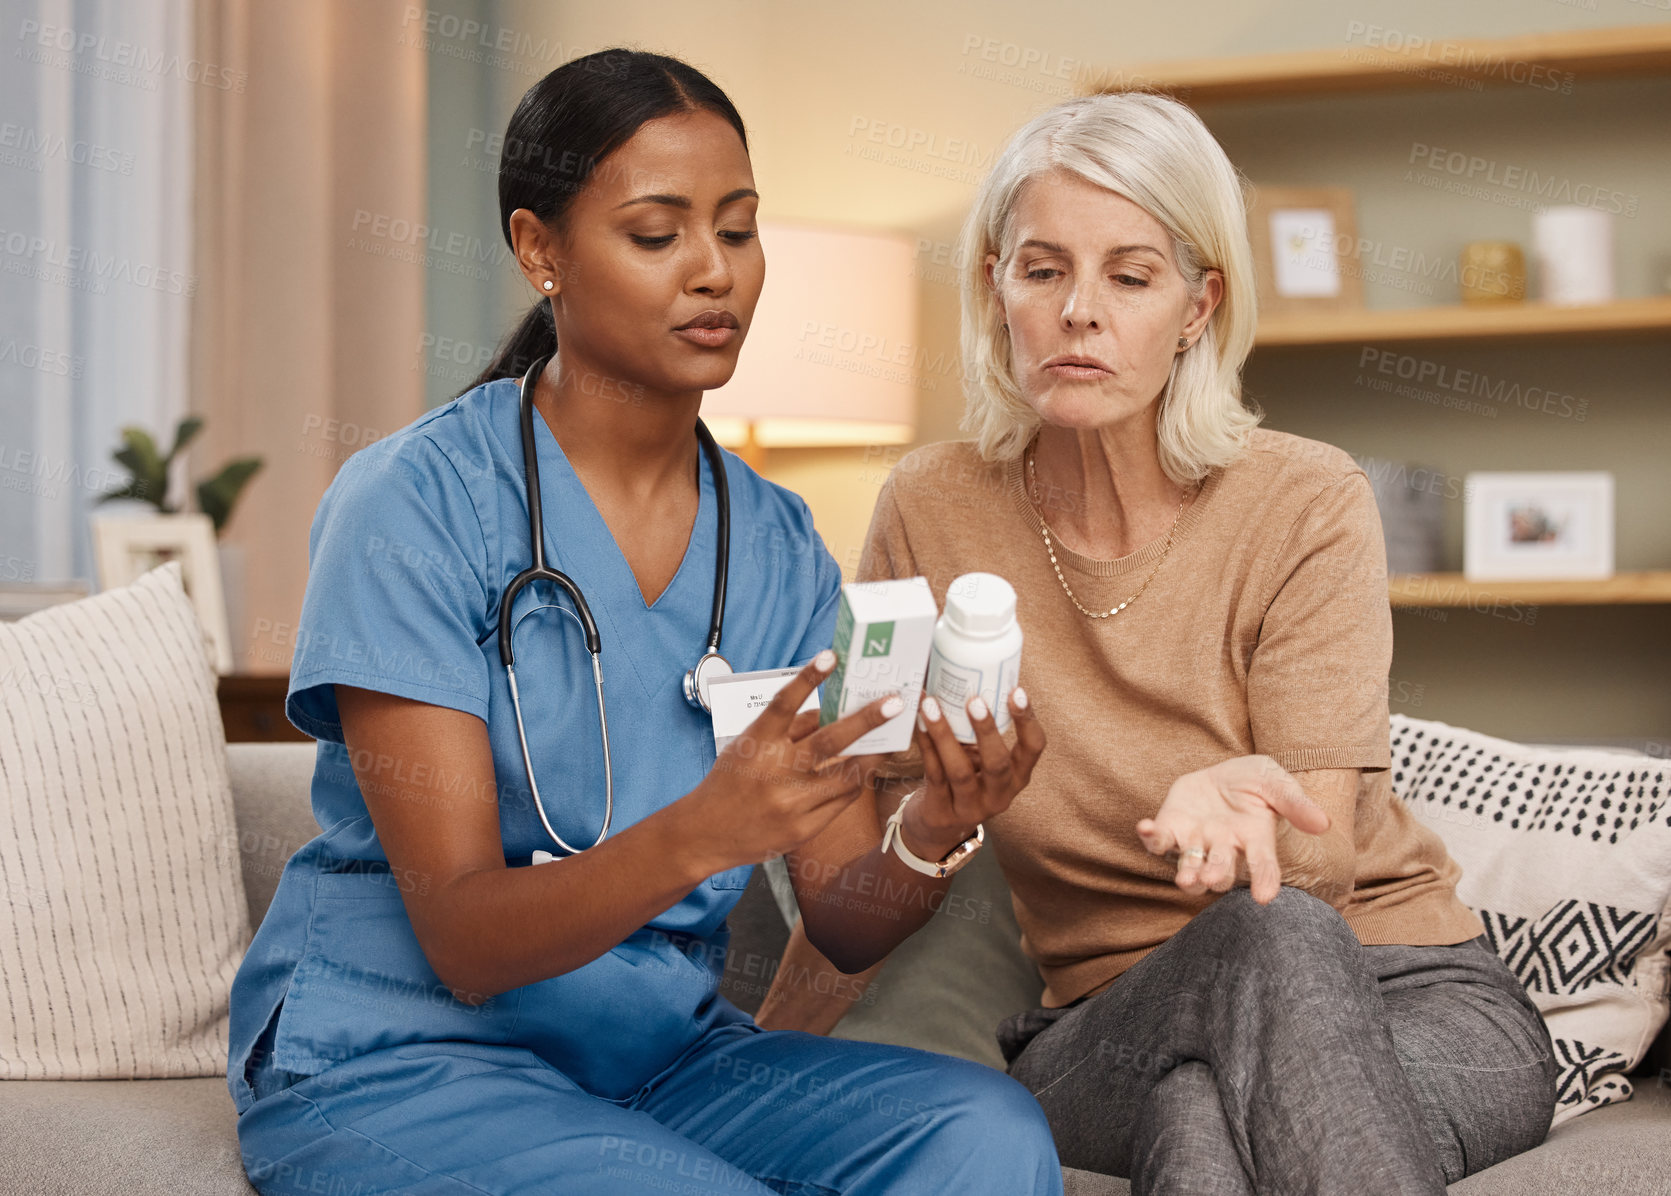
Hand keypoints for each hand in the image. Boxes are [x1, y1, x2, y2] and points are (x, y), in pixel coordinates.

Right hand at [684, 650, 894, 873]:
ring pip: (847, 775)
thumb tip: (831, 710)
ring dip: (873, 756)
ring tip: (892, 740)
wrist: (706, 834)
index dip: (807, 678)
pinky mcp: (803, 828)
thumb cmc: (732, 781)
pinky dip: (855, 782)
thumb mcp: (749, 746)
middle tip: (895, 702)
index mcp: (755, 744)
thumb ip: (789, 729)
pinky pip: (841, 801)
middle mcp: (773, 771)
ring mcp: (790, 803)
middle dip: (867, 720)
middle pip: (829, 741)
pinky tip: (865, 770)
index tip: (831, 656)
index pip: (783, 704)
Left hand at [904, 688, 1045, 860]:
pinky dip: (925, 746)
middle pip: (998, 763)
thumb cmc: (963, 778)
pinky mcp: (942, 812)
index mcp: (1017, 776)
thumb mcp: (979, 758)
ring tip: (931, 705)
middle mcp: (1000, 795)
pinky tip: (918, 723)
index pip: (1034, 748)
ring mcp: (971, 808)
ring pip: (959, 771)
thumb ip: (978, 729)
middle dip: (986, 730)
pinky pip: (933, 774)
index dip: (1028, 720)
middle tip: (974, 699)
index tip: (1017, 691)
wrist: (937, 826)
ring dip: (944, 734)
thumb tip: (963, 670)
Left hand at [1136, 755, 1328, 903]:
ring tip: (1185, 879)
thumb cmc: (1256, 783)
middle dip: (1217, 875)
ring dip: (1187, 873)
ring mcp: (1196, 841)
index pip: (1263, 866)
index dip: (1264, 882)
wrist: (1225, 772)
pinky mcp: (1171, 827)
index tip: (1264, 899)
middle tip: (1212, 879)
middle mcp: (1224, 847)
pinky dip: (1150, 837)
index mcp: (1254, 839)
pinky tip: (1144, 827)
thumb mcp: (1277, 783)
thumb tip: (1323, 823)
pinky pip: (1158, 840)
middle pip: (1222, 870)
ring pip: (1190, 865)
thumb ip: (1295, 803)